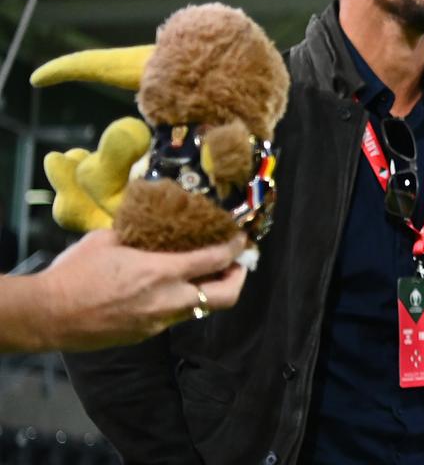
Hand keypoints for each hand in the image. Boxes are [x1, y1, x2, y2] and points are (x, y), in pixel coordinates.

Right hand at [34, 230, 248, 351]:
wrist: (48, 315)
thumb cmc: (75, 273)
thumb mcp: (108, 240)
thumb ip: (138, 234)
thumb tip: (150, 223)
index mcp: (162, 273)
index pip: (215, 260)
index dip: (235, 249)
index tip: (241, 240)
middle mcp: (168, 300)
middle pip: (225, 296)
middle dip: (238, 278)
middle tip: (236, 264)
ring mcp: (159, 322)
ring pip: (201, 309)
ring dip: (210, 291)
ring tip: (206, 274)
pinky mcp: (146, 334)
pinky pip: (175, 317)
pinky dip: (182, 302)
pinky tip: (171, 289)